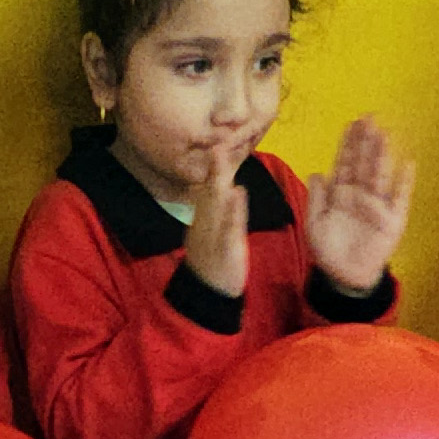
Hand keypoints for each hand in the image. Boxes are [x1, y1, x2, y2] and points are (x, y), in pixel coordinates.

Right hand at [183, 150, 252, 298]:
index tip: (218, 146)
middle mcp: (204, 226)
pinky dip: (232, 210)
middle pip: (209, 193)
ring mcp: (213, 237)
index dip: (212, 170)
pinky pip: (228, 228)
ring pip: (215, 207)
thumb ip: (217, 214)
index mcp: (202, 222)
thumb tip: (226, 190)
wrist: (207, 295)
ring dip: (219, 183)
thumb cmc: (212, 264)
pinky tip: (237, 194)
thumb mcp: (209, 237)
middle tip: (218, 143)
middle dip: (214, 169)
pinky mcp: (225, 250)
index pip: (206, 192)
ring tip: (223, 160)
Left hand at [304, 115, 414, 294]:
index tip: (353, 123)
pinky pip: (400, 199)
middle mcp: (361, 195)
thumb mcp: (315, 225)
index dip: (349, 144)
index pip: (346, 163)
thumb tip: (317, 173)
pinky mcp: (393, 220)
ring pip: (381, 176)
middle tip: (370, 118)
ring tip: (385, 134)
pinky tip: (408, 164)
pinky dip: (404, 183)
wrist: (344, 277)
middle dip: (367, 142)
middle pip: (365, 164)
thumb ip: (316, 200)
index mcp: (341, 193)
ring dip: (383, 155)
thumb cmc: (329, 250)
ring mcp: (378, 206)